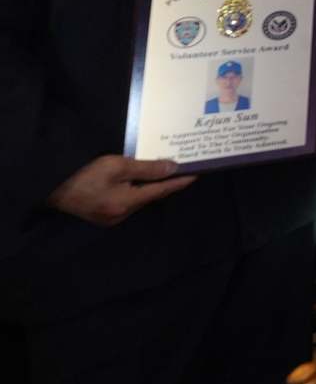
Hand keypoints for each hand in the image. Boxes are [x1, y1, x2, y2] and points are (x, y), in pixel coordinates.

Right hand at [47, 155, 194, 226]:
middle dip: (167, 183)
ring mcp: (111, 217)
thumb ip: (146, 168)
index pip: (161, 191)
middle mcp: (122, 214)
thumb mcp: (116, 166)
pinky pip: (127, 200)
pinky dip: (137, 190)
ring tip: (166, 171)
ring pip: (139, 199)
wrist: (50, 190)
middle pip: (150, 196)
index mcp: (127, 203)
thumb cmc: (83, 176)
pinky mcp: (102, 214)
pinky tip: (140, 180)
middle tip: (184, 168)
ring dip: (151, 186)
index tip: (198, 174)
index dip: (180, 182)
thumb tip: (172, 167)